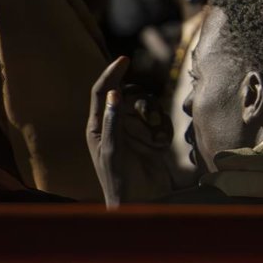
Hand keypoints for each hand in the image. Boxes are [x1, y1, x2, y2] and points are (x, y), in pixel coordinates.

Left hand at [86, 57, 173, 206]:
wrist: (141, 203)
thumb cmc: (119, 180)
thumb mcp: (113, 151)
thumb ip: (113, 121)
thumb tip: (114, 92)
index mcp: (98, 126)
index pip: (101, 91)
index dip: (112, 73)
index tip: (125, 59)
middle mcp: (115, 124)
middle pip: (130, 95)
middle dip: (143, 103)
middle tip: (150, 118)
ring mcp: (134, 130)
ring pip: (148, 106)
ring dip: (156, 117)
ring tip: (158, 138)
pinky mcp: (151, 138)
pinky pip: (161, 120)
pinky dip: (164, 128)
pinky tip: (163, 145)